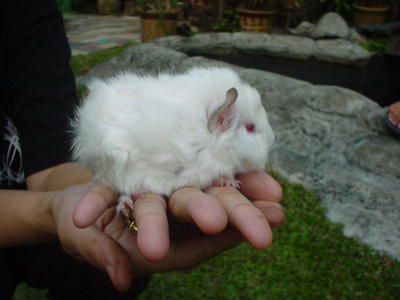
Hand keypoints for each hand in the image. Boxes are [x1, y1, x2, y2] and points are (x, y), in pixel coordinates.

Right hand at [68, 171, 283, 291]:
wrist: (74, 202)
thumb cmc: (80, 228)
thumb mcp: (85, 242)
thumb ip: (102, 255)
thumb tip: (121, 279)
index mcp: (160, 245)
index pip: (201, 245)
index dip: (232, 237)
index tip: (266, 230)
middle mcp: (174, 221)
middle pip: (208, 216)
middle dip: (239, 215)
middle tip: (273, 216)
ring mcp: (173, 196)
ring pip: (208, 192)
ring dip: (240, 191)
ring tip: (273, 192)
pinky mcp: (167, 176)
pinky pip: (194, 170)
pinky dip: (222, 166)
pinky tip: (247, 162)